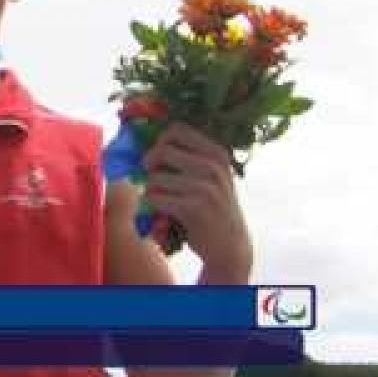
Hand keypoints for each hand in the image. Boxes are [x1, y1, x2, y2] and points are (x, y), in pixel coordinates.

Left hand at [142, 123, 252, 279]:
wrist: (231, 246)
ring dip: (151, 190)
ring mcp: (204, 186)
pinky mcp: (193, 208)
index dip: (160, 141)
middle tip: (155, 179)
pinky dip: (153, 204)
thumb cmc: (214, 208)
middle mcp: (213, 166)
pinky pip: (155, 197)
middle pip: (162, 150)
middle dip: (150, 165)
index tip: (159, 158)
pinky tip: (165, 211)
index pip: (177, 129)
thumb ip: (188, 159)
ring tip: (164, 200)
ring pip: (154, 177)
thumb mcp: (211, 177)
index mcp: (217, 153)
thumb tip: (146, 145)